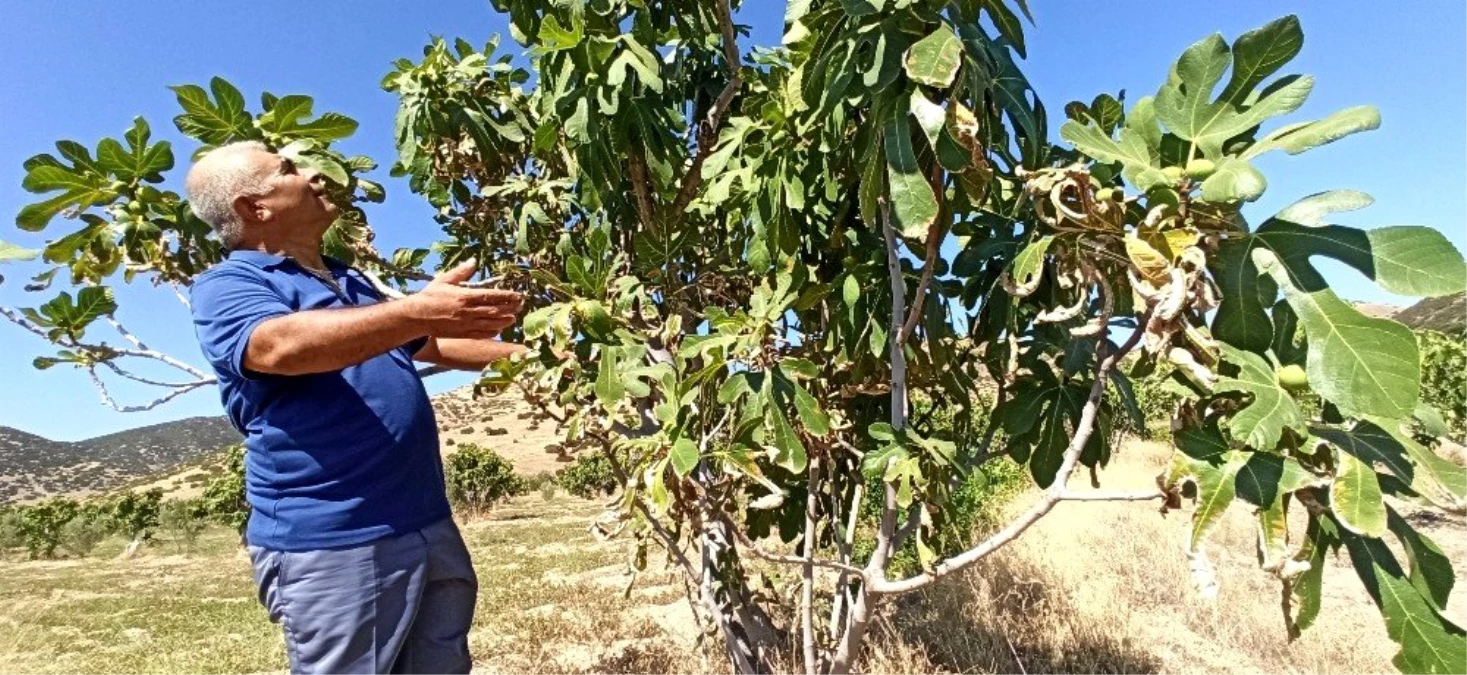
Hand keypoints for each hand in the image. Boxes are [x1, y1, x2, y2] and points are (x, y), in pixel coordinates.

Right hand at [402, 260, 522, 338]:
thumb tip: (474, 261)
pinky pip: (482, 334)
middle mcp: (468, 311)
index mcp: (465, 296)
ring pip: (491, 324)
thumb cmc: (430, 297)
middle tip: (521, 305)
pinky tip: (499, 328)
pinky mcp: (463, 334)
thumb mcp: (444, 280)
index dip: (507, 296)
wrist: (417, 317)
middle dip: (510, 308)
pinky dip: (492, 331)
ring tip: (514, 317)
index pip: (491, 296)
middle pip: (495, 310)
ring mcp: (466, 324)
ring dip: (504, 320)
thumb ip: (461, 272)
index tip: (518, 295)